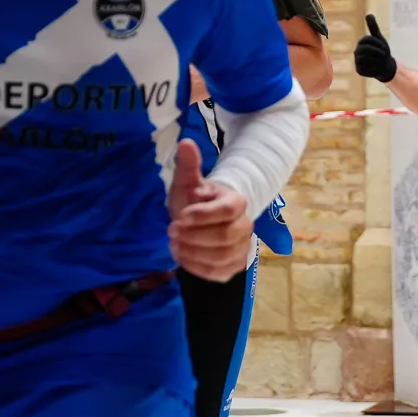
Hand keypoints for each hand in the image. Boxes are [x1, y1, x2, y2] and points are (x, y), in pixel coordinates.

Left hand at [168, 139, 252, 281]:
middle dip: (194, 237)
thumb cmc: (195, 200)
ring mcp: (241, 248)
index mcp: (237, 202)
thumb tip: (186, 143)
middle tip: (172, 231)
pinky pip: (218, 273)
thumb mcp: (187, 182)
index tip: (181, 217)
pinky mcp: (233, 266)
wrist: (200, 221)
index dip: (202, 216)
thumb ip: (188, 165)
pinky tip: (182, 256)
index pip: (226, 211)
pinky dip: (196, 267)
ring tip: (174, 244)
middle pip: (224, 238)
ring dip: (192, 252)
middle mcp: (245, 226)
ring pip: (220, 257)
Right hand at [351, 14, 397, 83]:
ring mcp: (357, 61)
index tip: (384, 47)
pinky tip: (377, 67)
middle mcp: (357, 52)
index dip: (377, 43)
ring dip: (376, 59)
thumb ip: (373, 27)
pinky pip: (366, 67)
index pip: (367, 39)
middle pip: (365, 49)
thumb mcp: (379, 38)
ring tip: (381, 60)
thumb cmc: (382, 51)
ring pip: (365, 58)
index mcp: (361, 43)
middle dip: (377, 51)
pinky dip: (374, 67)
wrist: (385, 66)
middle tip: (384, 54)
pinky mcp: (359, 70)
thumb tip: (368, 14)